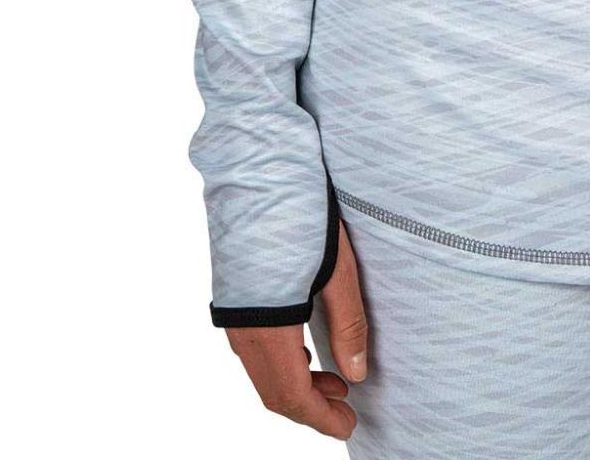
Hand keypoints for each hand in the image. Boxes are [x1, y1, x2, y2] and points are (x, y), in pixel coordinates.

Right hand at [226, 227, 369, 438]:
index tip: (348, 426)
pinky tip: (306, 349)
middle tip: (346, 409)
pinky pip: (252, 345)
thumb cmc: (300, 207)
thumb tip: (357, 374)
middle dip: (309, 407)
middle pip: (272, 390)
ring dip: (295, 383)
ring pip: (261, 370)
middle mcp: (240, 325)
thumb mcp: (338, 266)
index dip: (319, 418)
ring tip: (336, 379)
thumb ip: (348, 323)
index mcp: (266, 325)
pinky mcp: (232, 290)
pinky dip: (280, 360)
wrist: (255, 162)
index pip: (289, 396)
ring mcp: (231, 308)